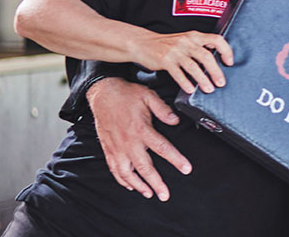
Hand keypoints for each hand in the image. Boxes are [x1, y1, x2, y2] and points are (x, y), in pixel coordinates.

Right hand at [87, 78, 190, 200]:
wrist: (102, 94)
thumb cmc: (127, 95)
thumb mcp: (148, 96)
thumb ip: (163, 109)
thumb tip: (176, 121)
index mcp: (142, 129)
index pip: (162, 148)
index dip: (176, 160)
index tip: (186, 169)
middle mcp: (129, 142)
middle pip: (144, 167)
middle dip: (156, 183)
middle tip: (165, 195)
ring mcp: (117, 148)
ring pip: (127, 172)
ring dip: (138, 185)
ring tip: (149, 194)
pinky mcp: (108, 149)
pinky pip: (114, 169)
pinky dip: (121, 180)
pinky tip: (130, 186)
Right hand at [130, 30, 232, 93]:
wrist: (142, 42)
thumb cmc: (166, 43)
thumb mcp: (186, 40)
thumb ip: (199, 47)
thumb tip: (217, 60)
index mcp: (194, 36)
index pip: (216, 39)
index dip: (226, 50)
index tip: (229, 62)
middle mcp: (187, 42)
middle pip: (207, 56)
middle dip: (216, 71)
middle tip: (221, 82)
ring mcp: (175, 51)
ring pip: (193, 66)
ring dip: (203, 79)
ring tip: (209, 89)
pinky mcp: (165, 60)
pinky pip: (178, 73)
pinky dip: (185, 82)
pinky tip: (190, 89)